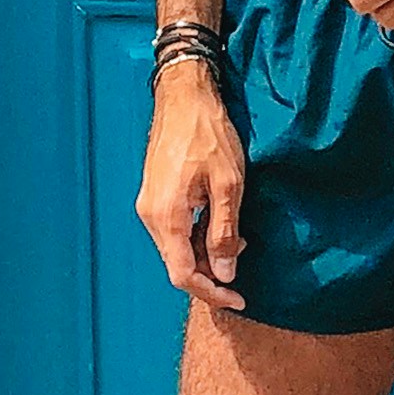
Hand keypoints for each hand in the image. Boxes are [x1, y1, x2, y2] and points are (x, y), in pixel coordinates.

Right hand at [137, 62, 247, 312]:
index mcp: (166, 216)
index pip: (183, 275)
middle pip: (177, 264)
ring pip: (175, 247)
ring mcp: (149, 204)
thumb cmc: (208, 135)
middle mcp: (150, 215)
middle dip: (211, 272)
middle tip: (244, 257)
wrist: (184, 96)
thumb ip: (224, 233)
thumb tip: (225, 272)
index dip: (212, 293)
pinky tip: (218, 221)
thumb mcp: (229, 185)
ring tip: (237, 237)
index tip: (238, 298)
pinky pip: (173, 229)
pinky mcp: (154, 194)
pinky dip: (195, 235)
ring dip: (204, 252)